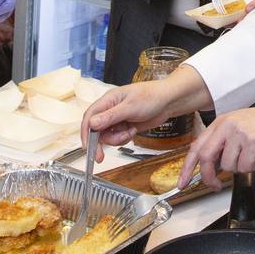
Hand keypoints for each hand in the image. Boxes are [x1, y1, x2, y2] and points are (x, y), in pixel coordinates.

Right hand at [81, 67, 211, 158]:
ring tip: (129, 133)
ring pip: (107, 136)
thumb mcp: (130, 107)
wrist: (169, 101)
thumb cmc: (151, 97)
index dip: (86, 133)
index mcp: (108, 101)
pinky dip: (124, 139)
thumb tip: (92, 123)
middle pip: (96, 130)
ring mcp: (118, 119)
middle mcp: (110, 110)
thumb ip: (110, 116)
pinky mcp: (125, 126)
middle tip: (100, 157)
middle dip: (100, 142)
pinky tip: (133, 132)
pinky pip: (118, 138)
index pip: (89, 117)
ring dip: (117, 139)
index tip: (87, 147)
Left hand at [179, 100, 254, 190]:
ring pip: (228, 165)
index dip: (187, 167)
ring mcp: (239, 133)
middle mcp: (227, 126)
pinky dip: (250, 167)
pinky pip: (244, 166)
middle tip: (215, 185)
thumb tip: (210, 164)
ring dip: (238, 168)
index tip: (183, 181)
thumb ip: (222, 142)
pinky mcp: (252, 142)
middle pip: (206, 158)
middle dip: (209, 176)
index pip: (196, 147)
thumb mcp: (237, 126)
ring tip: (249, 157)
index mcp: (220, 122)